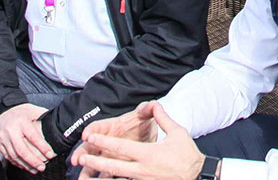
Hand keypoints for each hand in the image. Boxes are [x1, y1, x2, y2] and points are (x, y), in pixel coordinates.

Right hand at [0, 103, 53, 172]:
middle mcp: (11, 130)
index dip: (43, 147)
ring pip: (14, 156)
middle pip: (22, 150)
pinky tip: (24, 166)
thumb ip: (43, 116)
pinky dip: (17, 163)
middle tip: (42, 167)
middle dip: (34, 161)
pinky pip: (7, 156)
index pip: (33, 137)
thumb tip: (56, 122)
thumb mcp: (32, 109)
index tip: (50, 155)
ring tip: (35, 170)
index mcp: (21, 121)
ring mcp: (3, 138)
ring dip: (25, 165)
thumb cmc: (19, 111)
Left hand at [75, 102, 201, 179]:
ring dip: (101, 176)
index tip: (90, 138)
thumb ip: (163, 118)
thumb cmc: (187, 154)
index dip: (104, 142)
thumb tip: (155, 104)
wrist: (197, 175)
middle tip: (80, 159)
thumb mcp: (178, 132)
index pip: (121, 147)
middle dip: (95, 162)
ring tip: (87, 174)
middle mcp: (142, 169)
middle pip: (113, 166)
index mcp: (149, 154)